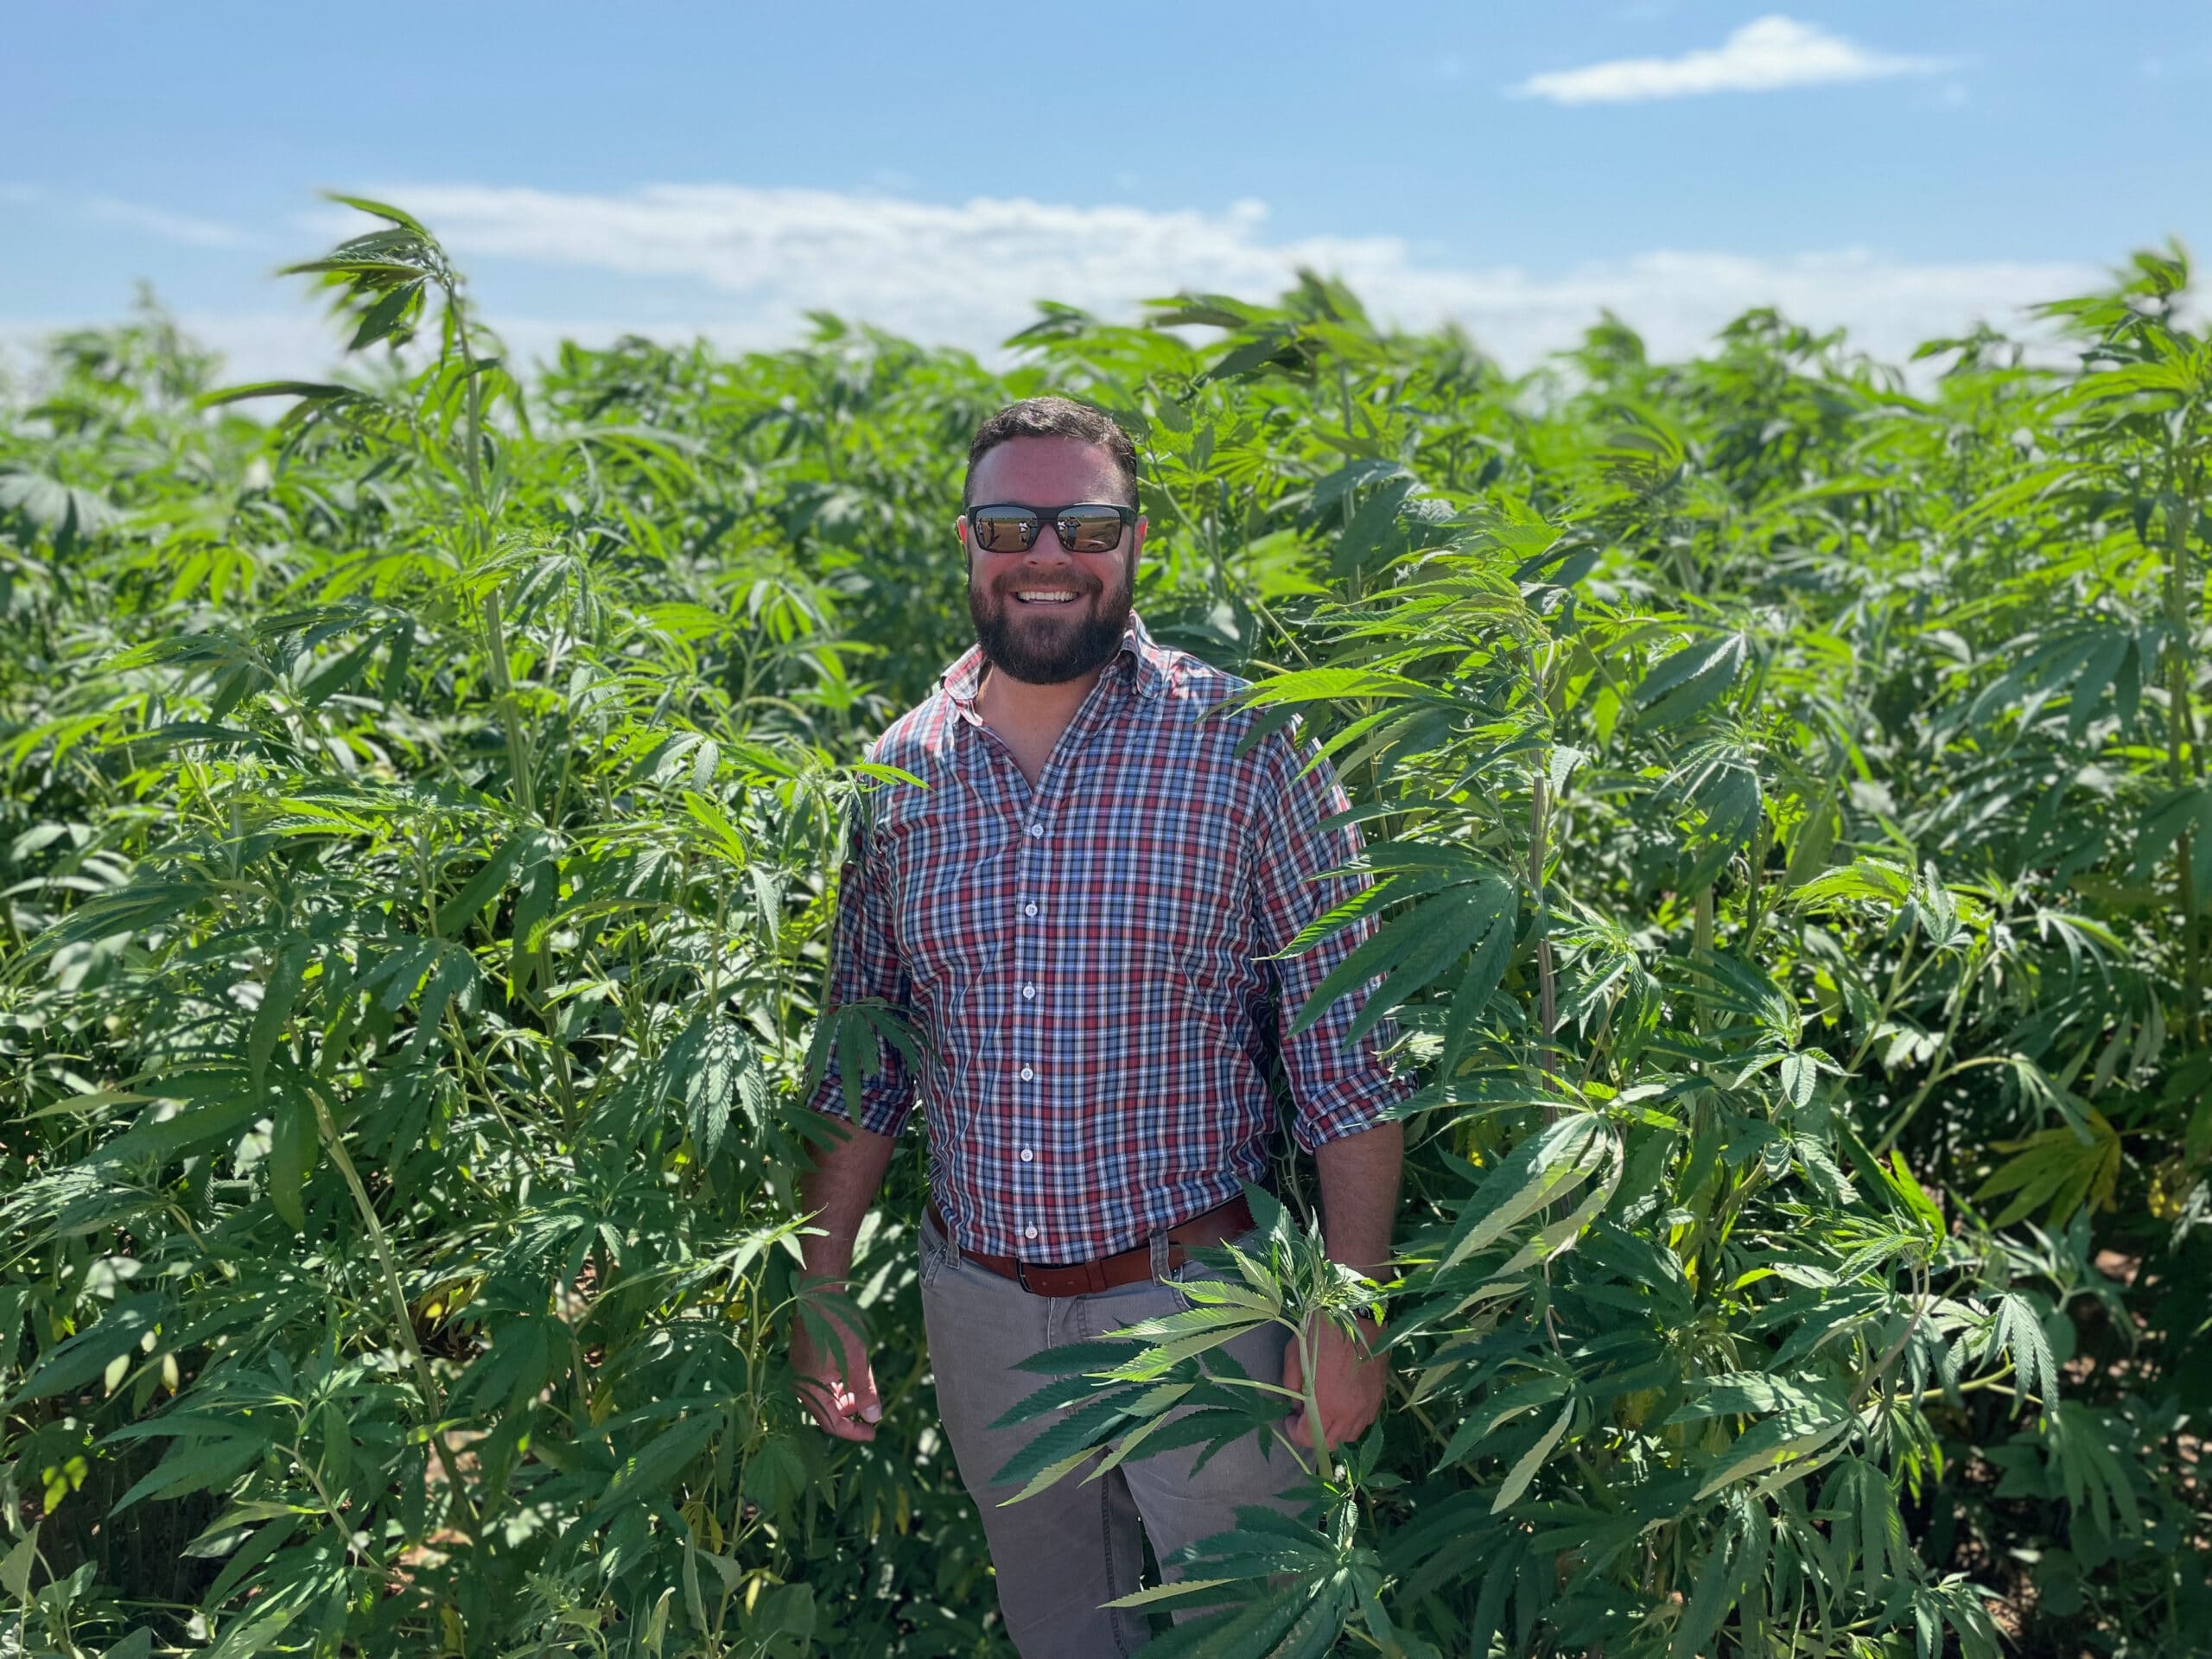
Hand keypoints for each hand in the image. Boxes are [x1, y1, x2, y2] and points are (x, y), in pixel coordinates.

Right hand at [790, 1296, 880, 1441]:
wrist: (819, 1292)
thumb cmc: (838, 1326)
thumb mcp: (857, 1360)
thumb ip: (865, 1391)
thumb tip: (875, 1417)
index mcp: (810, 1388)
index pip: (831, 1423)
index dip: (853, 1431)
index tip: (873, 1432)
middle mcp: (801, 1383)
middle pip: (826, 1412)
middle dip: (850, 1414)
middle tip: (871, 1411)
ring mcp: (801, 1371)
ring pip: (824, 1397)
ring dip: (845, 1399)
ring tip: (865, 1393)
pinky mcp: (805, 1359)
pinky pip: (821, 1382)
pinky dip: (838, 1385)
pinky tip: (852, 1377)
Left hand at [1282, 1314, 1384, 1456]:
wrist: (1359, 1315)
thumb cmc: (1323, 1331)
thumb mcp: (1295, 1356)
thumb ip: (1292, 1387)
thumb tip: (1297, 1404)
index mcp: (1328, 1404)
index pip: (1308, 1437)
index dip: (1294, 1431)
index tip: (1289, 1418)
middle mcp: (1350, 1412)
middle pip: (1330, 1443)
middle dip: (1313, 1435)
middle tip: (1304, 1417)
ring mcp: (1367, 1406)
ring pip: (1349, 1436)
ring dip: (1334, 1430)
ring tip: (1324, 1411)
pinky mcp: (1378, 1397)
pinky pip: (1364, 1422)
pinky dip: (1351, 1421)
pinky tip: (1343, 1405)